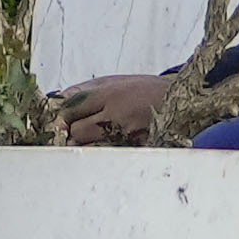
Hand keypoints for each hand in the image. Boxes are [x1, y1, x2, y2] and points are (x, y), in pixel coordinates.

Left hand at [56, 71, 170, 146]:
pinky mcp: (138, 151)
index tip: (57, 123)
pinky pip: (111, 157)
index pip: (70, 110)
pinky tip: (107, 148)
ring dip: (86, 147)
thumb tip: (57, 100)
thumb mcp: (114, 81)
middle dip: (71, 134)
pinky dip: (105, 155)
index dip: (59, 119)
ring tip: (91, 142)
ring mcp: (128, 137)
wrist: (181, 99)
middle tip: (71, 134)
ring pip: (92, 150)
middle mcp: (117, 116)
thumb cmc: (144, 89)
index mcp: (108, 94)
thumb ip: (84, 91)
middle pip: (77, 133)